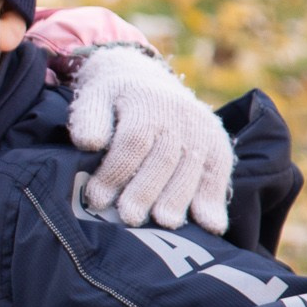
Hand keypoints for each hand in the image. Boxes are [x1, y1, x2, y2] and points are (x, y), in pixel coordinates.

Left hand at [66, 46, 232, 232]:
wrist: (144, 80)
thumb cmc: (111, 99)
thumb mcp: (93, 98)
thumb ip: (88, 119)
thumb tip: (90, 143)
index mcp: (146, 101)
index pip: (133, 140)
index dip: (116, 171)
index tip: (97, 199)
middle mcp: (179, 115)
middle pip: (164, 158)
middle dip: (146, 190)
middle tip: (130, 217)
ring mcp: (202, 130)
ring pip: (193, 167)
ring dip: (178, 199)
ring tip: (164, 223)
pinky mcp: (218, 144)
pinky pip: (218, 173)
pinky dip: (214, 199)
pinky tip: (210, 225)